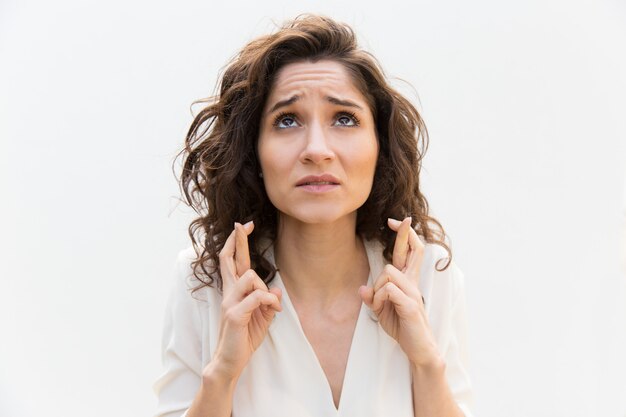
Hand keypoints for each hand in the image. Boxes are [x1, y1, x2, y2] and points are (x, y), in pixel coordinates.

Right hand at [207, 221, 282, 380]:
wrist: (230, 361)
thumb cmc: (244, 338)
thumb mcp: (262, 317)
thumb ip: (268, 302)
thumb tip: (277, 291)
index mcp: (235, 291)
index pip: (233, 261)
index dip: (237, 242)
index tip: (244, 226)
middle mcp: (229, 293)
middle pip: (229, 260)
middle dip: (238, 240)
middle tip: (243, 224)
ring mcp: (229, 302)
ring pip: (249, 277)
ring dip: (264, 287)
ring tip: (271, 305)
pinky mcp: (234, 314)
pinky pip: (256, 296)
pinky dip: (269, 300)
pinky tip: (274, 310)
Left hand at [359, 217, 440, 366]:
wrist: (418, 349)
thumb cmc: (402, 327)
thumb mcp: (381, 311)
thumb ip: (372, 298)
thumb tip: (362, 288)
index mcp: (407, 281)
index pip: (409, 253)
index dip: (405, 236)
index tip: (398, 221)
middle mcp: (412, 283)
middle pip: (413, 251)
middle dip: (405, 234)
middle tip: (400, 219)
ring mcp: (413, 292)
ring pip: (388, 273)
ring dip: (377, 289)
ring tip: (378, 306)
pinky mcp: (410, 305)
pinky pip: (388, 290)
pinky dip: (378, 299)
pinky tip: (381, 310)